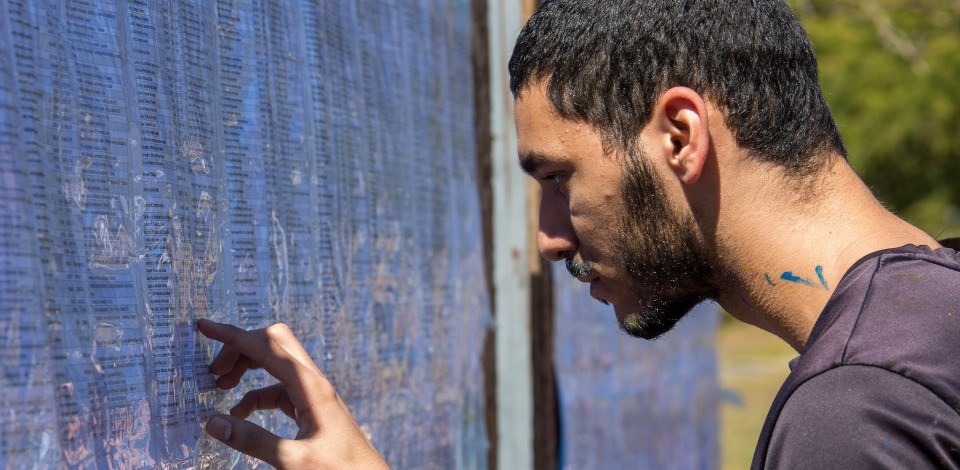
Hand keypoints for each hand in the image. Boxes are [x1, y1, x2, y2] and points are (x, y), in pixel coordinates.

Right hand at [197, 319, 388, 468]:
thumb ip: (253, 440)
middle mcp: (313, 381)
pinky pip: (279, 389)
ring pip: (275, 364)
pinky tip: (239, 414)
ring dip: (247, 369)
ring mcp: (313, 392)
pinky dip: (256, 394)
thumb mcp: (293, 460)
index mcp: (310, 386)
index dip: (233, 335)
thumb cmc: (339, 469)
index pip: (267, 346)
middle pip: (273, 343)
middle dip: (240, 348)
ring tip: (220, 386)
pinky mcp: (312, 406)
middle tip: (212, 372)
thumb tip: (213, 422)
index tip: (204, 327)